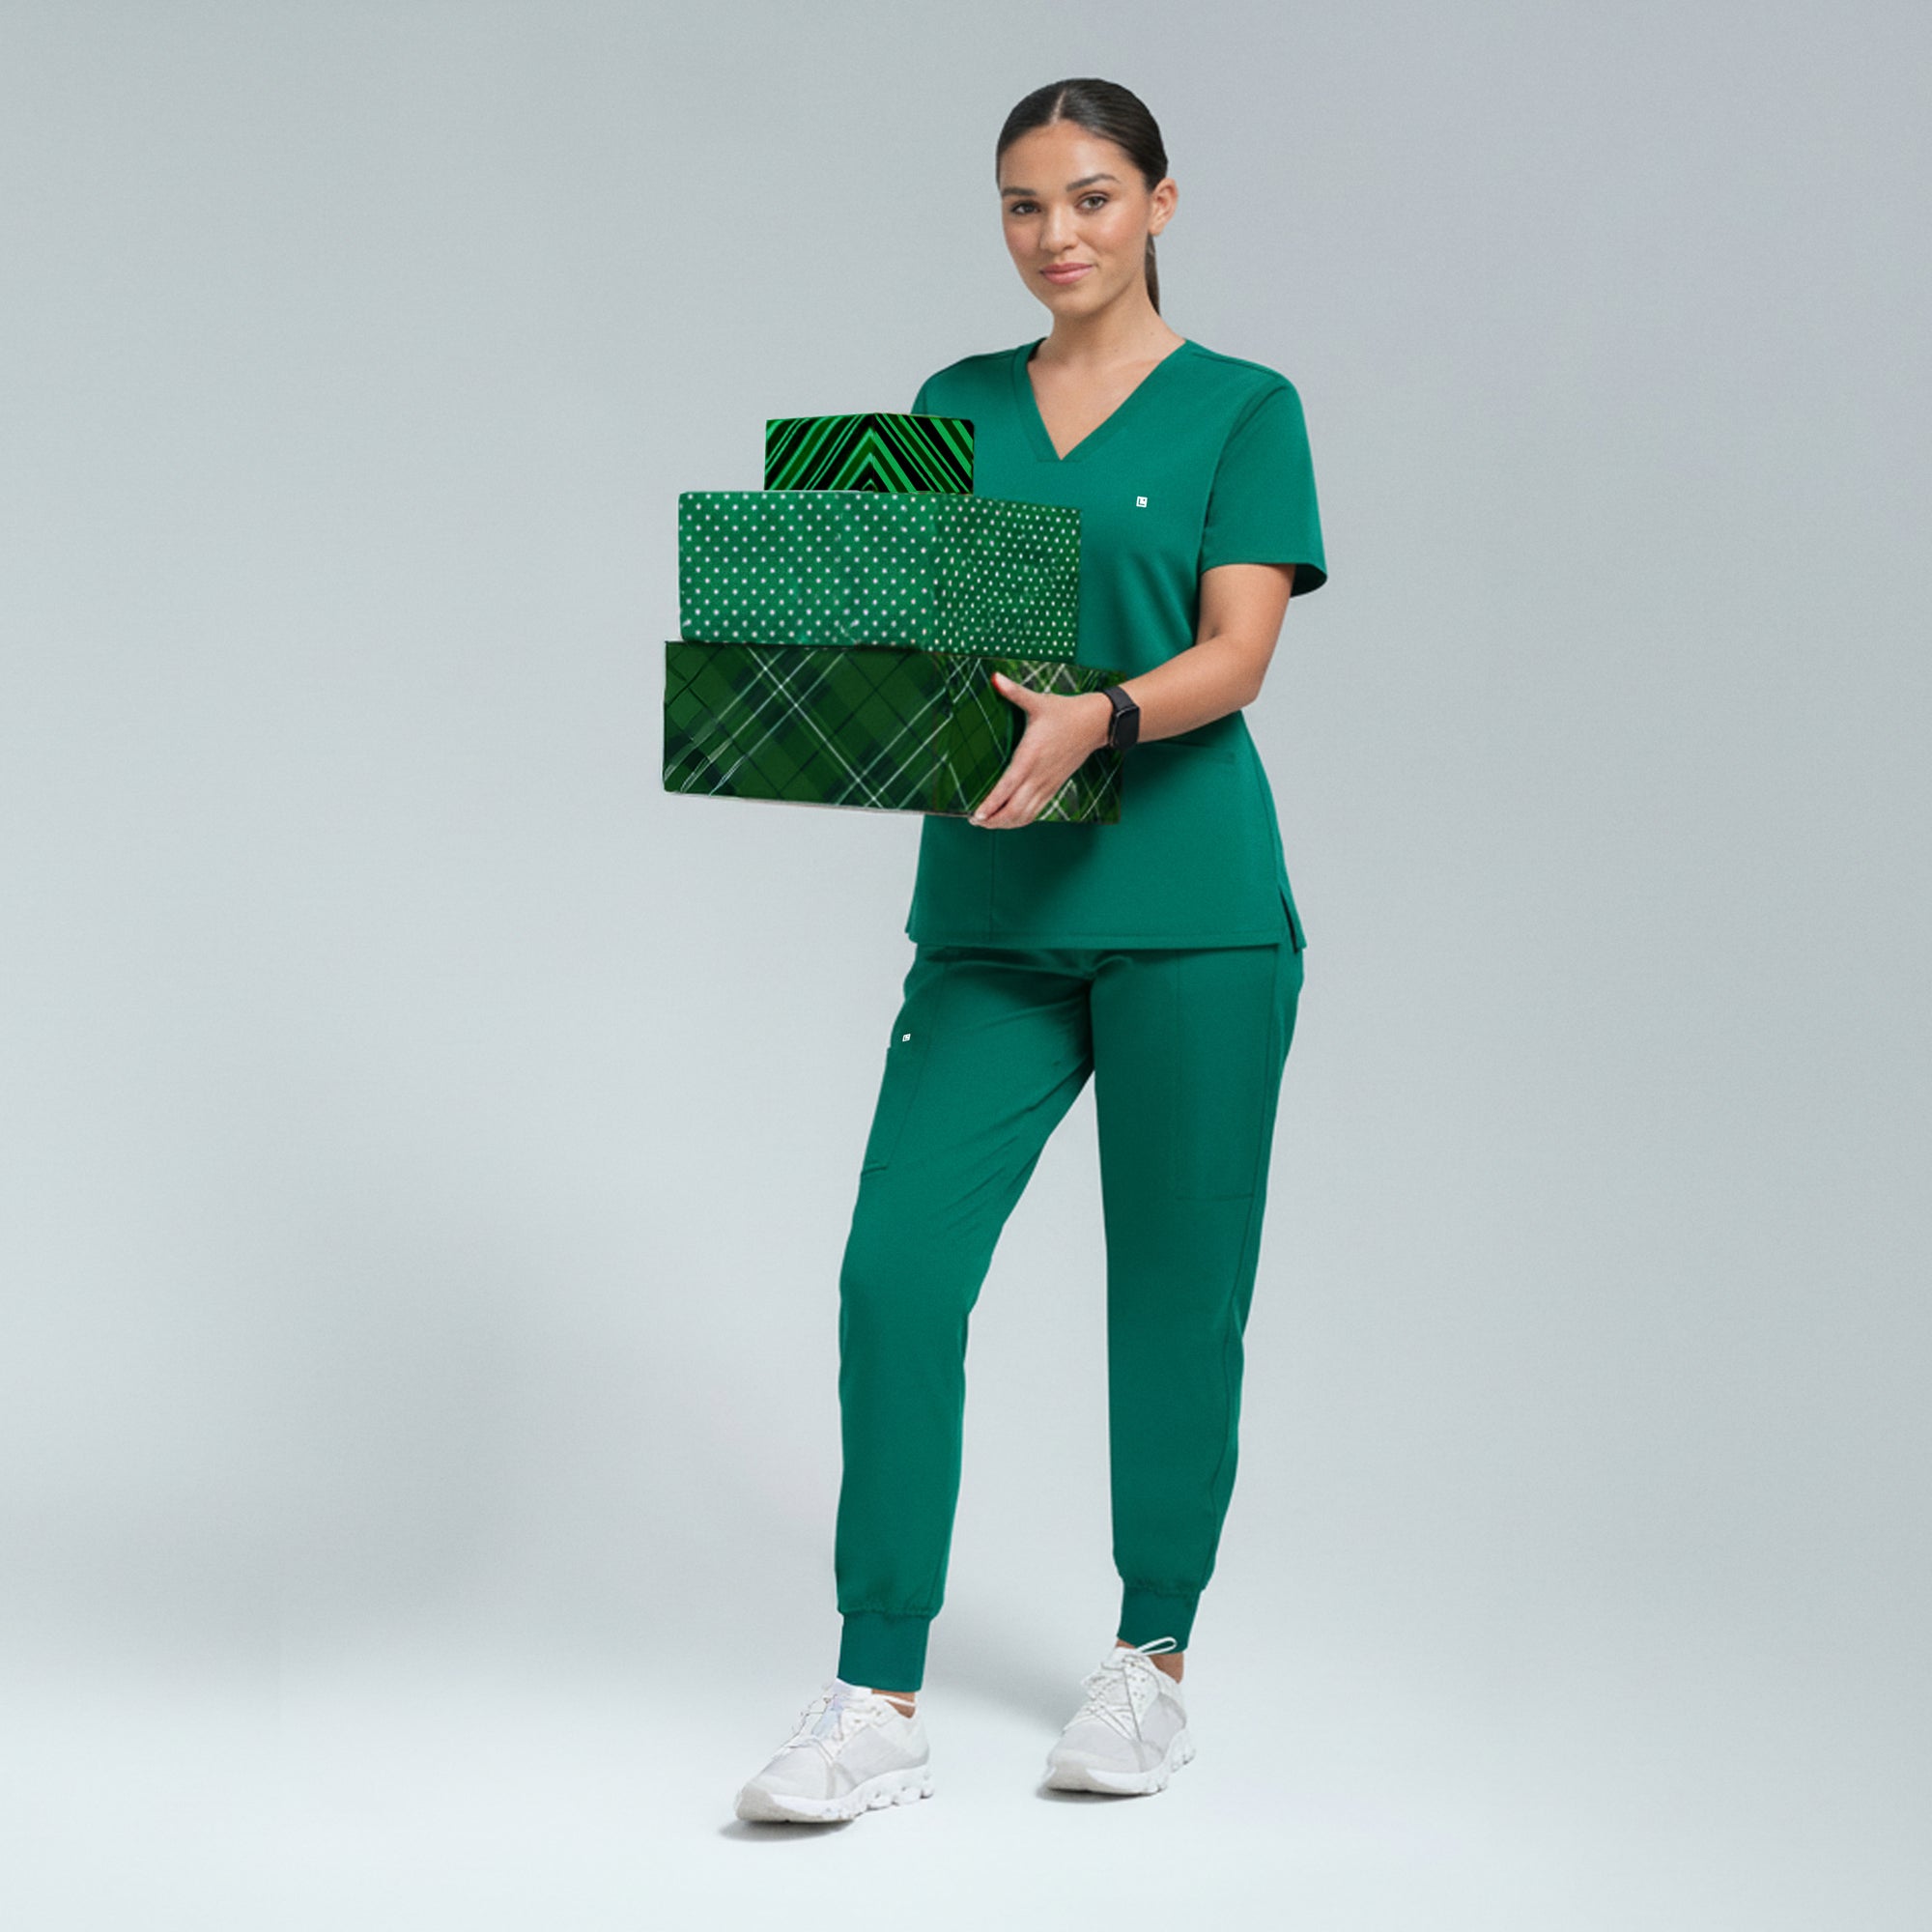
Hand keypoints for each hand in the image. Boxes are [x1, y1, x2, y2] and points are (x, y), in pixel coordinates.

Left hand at [968, 672, 1112, 828]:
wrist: (1096, 723)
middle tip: (974, 820)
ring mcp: (1047, 783)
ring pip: (1026, 814)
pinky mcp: (1054, 786)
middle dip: (994, 819)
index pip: (1008, 787)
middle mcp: (1039, 774)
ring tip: (987, 822)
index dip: (992, 803)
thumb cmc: (1065, 712)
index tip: (978, 814)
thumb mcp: (1039, 700)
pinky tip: (1008, 820)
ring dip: (1006, 823)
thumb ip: (1014, 692)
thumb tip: (995, 677)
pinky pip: (1036, 810)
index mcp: (1031, 755)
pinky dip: (1020, 819)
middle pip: (1015, 809)